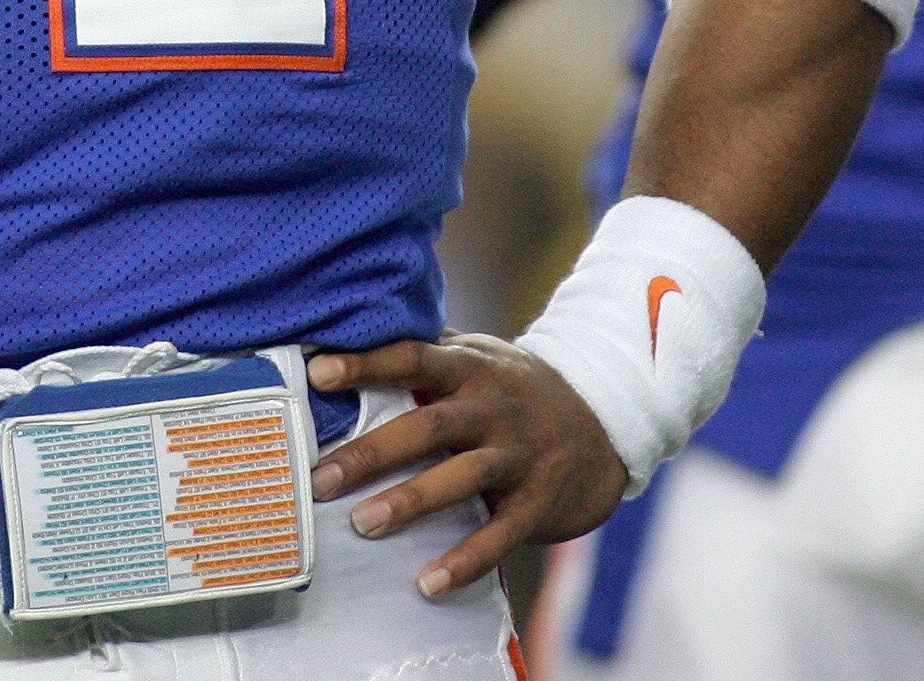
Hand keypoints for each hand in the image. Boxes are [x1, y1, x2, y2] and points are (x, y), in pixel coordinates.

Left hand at [307, 336, 628, 598]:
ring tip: (362, 523)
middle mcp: (495, 407)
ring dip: (411, 502)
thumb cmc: (515, 389)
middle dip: (372, 452)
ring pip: (462, 477)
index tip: (317, 373)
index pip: (413, 357)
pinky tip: (427, 584)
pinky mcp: (540, 501)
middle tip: (321, 478)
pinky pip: (501, 534)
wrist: (605, 422)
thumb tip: (340, 340)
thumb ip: (424, 353)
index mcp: (472, 367)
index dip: (366, 363)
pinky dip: (465, 561)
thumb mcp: (478, 357)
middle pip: (429, 425)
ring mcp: (520, 454)